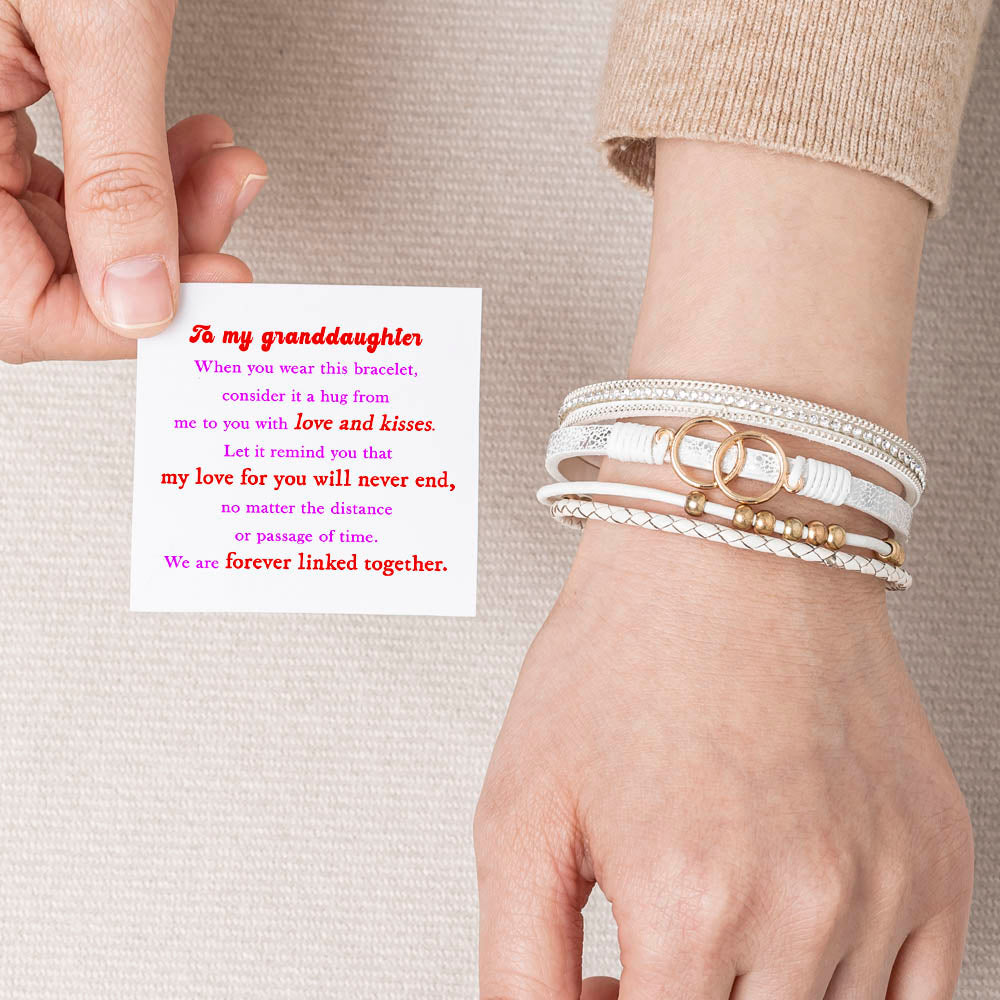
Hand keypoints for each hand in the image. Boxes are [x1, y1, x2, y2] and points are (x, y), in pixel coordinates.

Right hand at [0, 0, 266, 361]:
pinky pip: (74, 171)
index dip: (108, 323)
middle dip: (159, 253)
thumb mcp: (96, 24)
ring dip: (167, 208)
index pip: (8, 304)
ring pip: (69, 224)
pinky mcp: (4, 91)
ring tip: (227, 171)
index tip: (201, 304)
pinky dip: (148, 167)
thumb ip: (119, 175)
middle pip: (45, 267)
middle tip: (231, 226)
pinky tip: (196, 150)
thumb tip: (142, 301)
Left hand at [475, 521, 973, 997]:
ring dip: (760, 999)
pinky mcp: (937, 855)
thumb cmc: (624, 653)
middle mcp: (803, 905)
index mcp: (688, 899)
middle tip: (644, 948)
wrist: (727, 552)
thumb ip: (521, 963)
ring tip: (711, 922)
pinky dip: (849, 988)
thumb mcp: (522, 808)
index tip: (605, 983)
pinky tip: (793, 925)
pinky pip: (918, 994)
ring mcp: (886, 883)